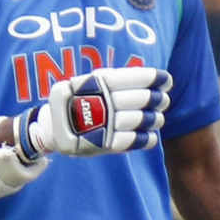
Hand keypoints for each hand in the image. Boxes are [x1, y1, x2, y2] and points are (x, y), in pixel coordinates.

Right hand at [13, 67, 172, 159]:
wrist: (52, 127)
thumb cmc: (77, 99)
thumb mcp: (89, 81)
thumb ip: (113, 78)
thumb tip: (146, 76)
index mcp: (99, 83)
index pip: (133, 78)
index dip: (153, 78)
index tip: (167, 79)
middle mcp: (103, 102)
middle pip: (141, 99)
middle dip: (157, 99)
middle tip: (164, 100)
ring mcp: (104, 123)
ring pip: (139, 120)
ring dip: (154, 119)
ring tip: (158, 117)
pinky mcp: (103, 143)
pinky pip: (131, 141)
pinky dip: (145, 139)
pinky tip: (152, 136)